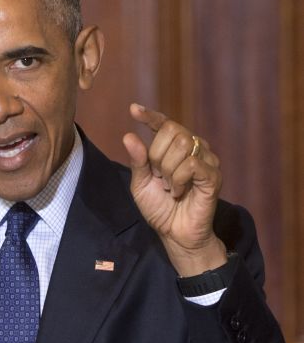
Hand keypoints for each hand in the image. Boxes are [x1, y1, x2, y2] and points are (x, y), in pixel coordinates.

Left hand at [122, 103, 226, 276]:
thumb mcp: (140, 183)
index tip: (133, 109)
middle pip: (172, 132)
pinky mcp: (213, 176)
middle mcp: (194, 149)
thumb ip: (137, 160)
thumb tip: (129, 135)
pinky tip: (178, 192)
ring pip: (181, 146)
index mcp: (175, 149)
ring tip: (170, 187)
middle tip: (160, 178)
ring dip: (167, 170)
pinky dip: (178, 179)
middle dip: (157, 157)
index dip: (150, 115)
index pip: (164, 124)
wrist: (174, 233)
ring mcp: (207, 161)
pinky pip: (192, 164)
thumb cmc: (160, 207)